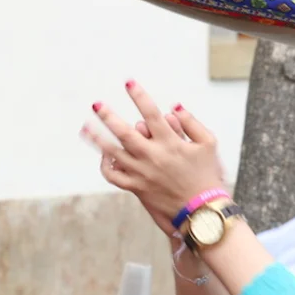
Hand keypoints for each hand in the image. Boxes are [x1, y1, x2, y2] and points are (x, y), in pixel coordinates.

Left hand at [80, 81, 225, 226]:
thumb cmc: (207, 175)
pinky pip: (114, 176)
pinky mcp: (137, 187)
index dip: (139, 96)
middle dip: (108, 116)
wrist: (202, 211)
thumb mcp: (208, 143)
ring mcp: (141, 173)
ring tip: (86, 127)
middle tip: (96, 105)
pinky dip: (106, 165)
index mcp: (170, 143)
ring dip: (97, 139)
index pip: (151, 114)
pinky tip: (103, 154)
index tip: (129, 83)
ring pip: (113, 153)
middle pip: (124, 133)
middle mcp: (152, 157)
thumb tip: (174, 107)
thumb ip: (192, 122)